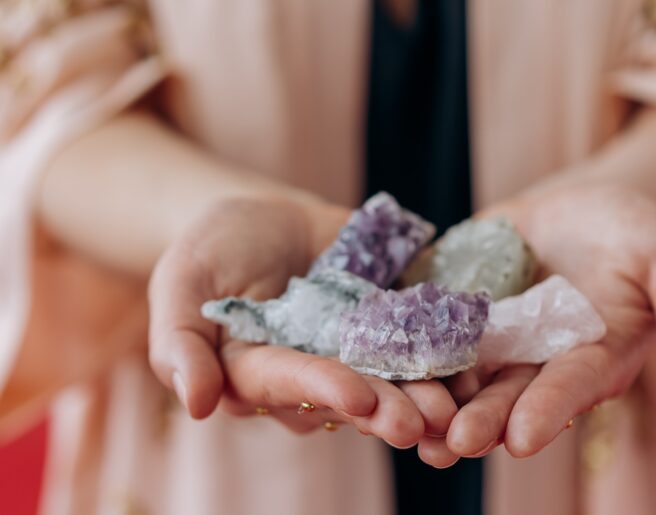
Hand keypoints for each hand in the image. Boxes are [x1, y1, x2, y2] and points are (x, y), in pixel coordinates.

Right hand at [148, 196, 455, 445]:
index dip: (323, 388)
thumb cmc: (214, 248)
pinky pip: (418, 341)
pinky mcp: (387, 327)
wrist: (268, 217)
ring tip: (455, 410)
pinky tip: (475, 369)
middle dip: (387, 409)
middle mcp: (311, 374)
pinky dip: (446, 356)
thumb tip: (195, 405)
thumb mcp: (183, 280)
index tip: (358, 397)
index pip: (289, 383)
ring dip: (424, 397)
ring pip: (391, 379)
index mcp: (259, 372)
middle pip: (349, 395)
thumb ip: (181, 342)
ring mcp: (353, 353)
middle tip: (424, 423)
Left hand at [417, 182, 655, 465]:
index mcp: (588, 358)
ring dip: (436, 403)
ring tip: (407, 426)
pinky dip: (405, 348)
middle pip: (506, 395)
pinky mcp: (456, 307)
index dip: (547, 411)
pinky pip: (428, 329)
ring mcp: (492, 337)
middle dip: (481, 421)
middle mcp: (535, 360)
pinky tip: (376, 363)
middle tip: (453, 445)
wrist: (580, 208)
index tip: (522, 436)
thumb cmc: (634, 233)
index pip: (568, 388)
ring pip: (460, 376)